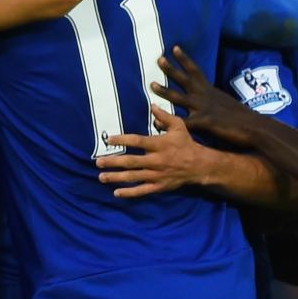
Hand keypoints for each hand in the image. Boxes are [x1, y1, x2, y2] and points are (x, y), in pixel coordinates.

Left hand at [96, 103, 226, 198]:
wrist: (199, 165)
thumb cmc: (186, 143)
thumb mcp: (179, 126)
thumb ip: (164, 116)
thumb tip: (152, 106)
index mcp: (159, 145)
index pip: (137, 141)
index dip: (122, 140)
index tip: (108, 140)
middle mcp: (156, 160)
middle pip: (131, 161)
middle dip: (113, 162)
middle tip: (98, 161)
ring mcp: (157, 175)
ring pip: (133, 177)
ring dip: (116, 177)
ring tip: (101, 177)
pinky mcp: (159, 186)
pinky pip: (142, 190)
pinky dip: (129, 192)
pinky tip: (116, 192)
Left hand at [152, 45, 268, 147]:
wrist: (256, 128)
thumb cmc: (244, 120)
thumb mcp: (227, 106)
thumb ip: (215, 103)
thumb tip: (211, 103)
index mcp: (211, 91)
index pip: (196, 70)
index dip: (185, 59)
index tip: (175, 48)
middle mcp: (205, 96)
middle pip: (184, 79)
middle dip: (171, 69)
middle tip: (158, 59)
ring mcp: (204, 108)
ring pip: (179, 97)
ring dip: (164, 90)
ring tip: (151, 84)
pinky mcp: (205, 122)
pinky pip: (182, 122)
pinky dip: (169, 122)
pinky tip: (157, 123)